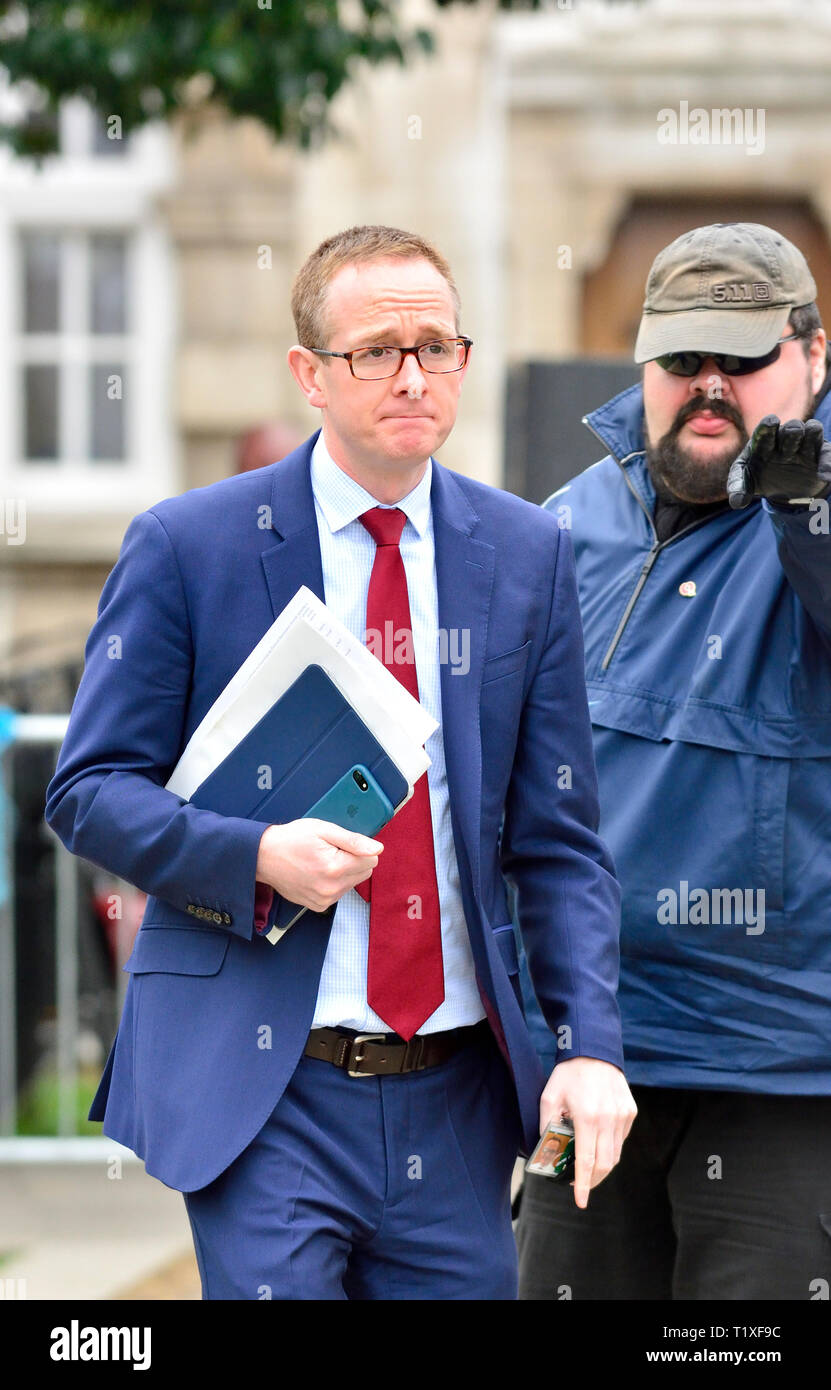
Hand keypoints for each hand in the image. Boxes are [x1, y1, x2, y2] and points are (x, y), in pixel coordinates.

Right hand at [255, 819, 382, 913]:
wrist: (263, 857)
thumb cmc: (291, 839)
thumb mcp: (323, 830)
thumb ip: (353, 840)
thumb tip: (378, 849)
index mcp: (336, 868)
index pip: (372, 859)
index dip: (358, 848)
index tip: (339, 844)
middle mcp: (332, 888)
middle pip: (365, 872)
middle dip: (353, 860)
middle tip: (329, 851)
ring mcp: (324, 900)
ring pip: (352, 883)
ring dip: (343, 872)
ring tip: (320, 861)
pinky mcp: (318, 906)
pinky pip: (339, 892)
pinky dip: (333, 883)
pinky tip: (316, 873)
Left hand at [539, 1057, 636, 1208]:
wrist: (593, 1050)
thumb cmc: (568, 1074)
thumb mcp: (549, 1097)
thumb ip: (547, 1126)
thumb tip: (547, 1151)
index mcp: (588, 1117)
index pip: (587, 1161)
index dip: (583, 1185)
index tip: (581, 1202)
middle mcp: (609, 1119)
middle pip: (605, 1164)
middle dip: (592, 1181)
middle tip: (580, 1186)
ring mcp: (623, 1116)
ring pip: (616, 1154)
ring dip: (602, 1167)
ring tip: (586, 1166)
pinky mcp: (630, 1112)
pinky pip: (621, 1139)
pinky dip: (610, 1148)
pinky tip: (597, 1142)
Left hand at [727, 415, 830, 508]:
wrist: (785, 489)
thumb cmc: (761, 477)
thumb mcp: (747, 482)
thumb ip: (738, 488)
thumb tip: (736, 502)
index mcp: (764, 443)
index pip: (765, 431)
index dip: (768, 426)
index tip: (770, 422)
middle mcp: (785, 441)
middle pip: (791, 429)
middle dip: (792, 429)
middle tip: (792, 431)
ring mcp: (804, 447)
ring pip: (812, 431)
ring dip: (812, 431)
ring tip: (811, 431)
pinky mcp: (820, 456)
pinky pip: (827, 455)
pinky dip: (827, 463)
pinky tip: (824, 476)